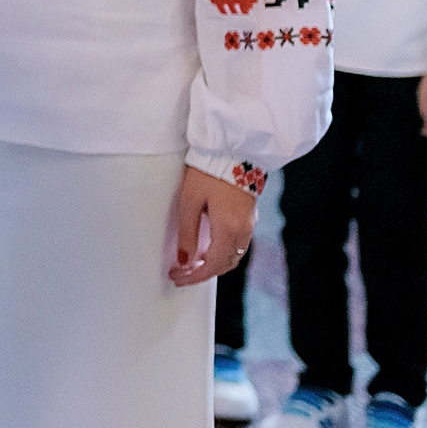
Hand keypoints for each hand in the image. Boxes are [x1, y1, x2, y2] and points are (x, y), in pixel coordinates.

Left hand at [169, 166, 256, 285]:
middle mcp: (243, 231)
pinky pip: (237, 244)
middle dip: (203, 273)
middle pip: (225, 265)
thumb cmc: (208, 172)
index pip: (213, 265)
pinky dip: (222, 252)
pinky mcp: (249, 216)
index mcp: (228, 229)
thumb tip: (185, 259)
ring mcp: (249, 224)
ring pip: (233, 256)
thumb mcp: (190, 201)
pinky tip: (206, 247)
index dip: (194, 276)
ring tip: (190, 262)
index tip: (177, 278)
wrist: (234, 150)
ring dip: (213, 263)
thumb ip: (188, 232)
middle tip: (180, 272)